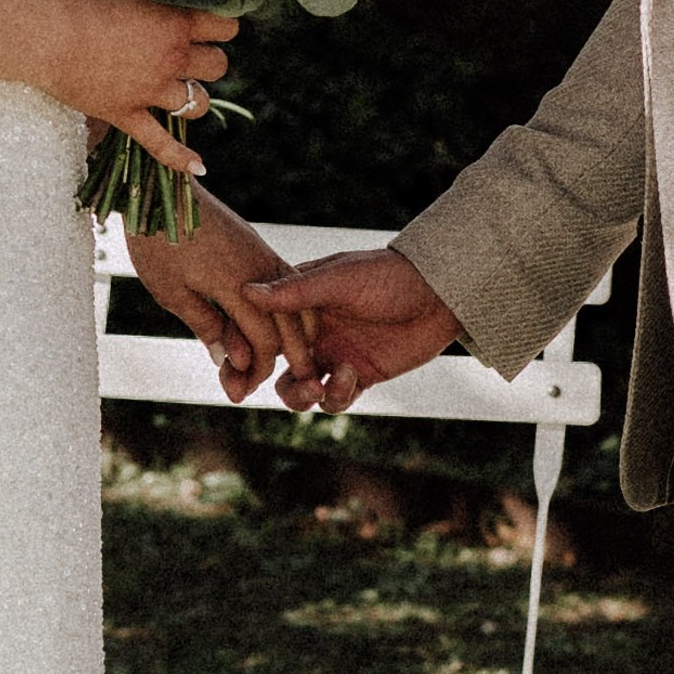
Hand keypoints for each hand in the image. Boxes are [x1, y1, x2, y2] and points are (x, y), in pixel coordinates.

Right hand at [52, 0, 239, 180]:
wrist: (48, 37)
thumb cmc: (82, 6)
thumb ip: (157, 2)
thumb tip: (174, 3)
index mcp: (175, 24)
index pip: (225, 27)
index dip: (222, 25)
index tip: (214, 25)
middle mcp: (172, 59)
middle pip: (218, 66)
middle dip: (210, 59)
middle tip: (195, 56)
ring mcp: (152, 91)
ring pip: (199, 103)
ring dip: (197, 97)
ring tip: (185, 90)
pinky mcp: (128, 114)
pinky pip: (161, 144)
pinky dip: (181, 159)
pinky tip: (200, 169)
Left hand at [125, 201, 300, 399]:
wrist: (159, 188)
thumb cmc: (156, 240)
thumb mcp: (170, 291)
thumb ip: (205, 325)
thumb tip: (229, 360)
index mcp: (237, 284)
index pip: (264, 340)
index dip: (255, 370)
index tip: (238, 389)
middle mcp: (259, 268)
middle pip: (288, 326)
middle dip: (280, 360)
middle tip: (259, 384)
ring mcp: (262, 253)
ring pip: (294, 303)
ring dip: (287, 335)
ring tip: (272, 358)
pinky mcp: (257, 245)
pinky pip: (283, 283)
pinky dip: (283, 310)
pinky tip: (268, 324)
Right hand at [253, 247, 463, 409]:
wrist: (440, 294)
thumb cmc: (388, 275)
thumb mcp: (341, 279)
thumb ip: (296, 292)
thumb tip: (246, 292)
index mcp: (298, 303)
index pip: (255, 325)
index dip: (238, 344)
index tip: (234, 359)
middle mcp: (310, 332)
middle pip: (267, 363)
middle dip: (251, 380)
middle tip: (241, 393)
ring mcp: (333, 355)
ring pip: (298, 387)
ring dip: (298, 395)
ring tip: (314, 388)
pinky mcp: (359, 376)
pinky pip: (334, 398)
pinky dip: (336, 396)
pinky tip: (351, 376)